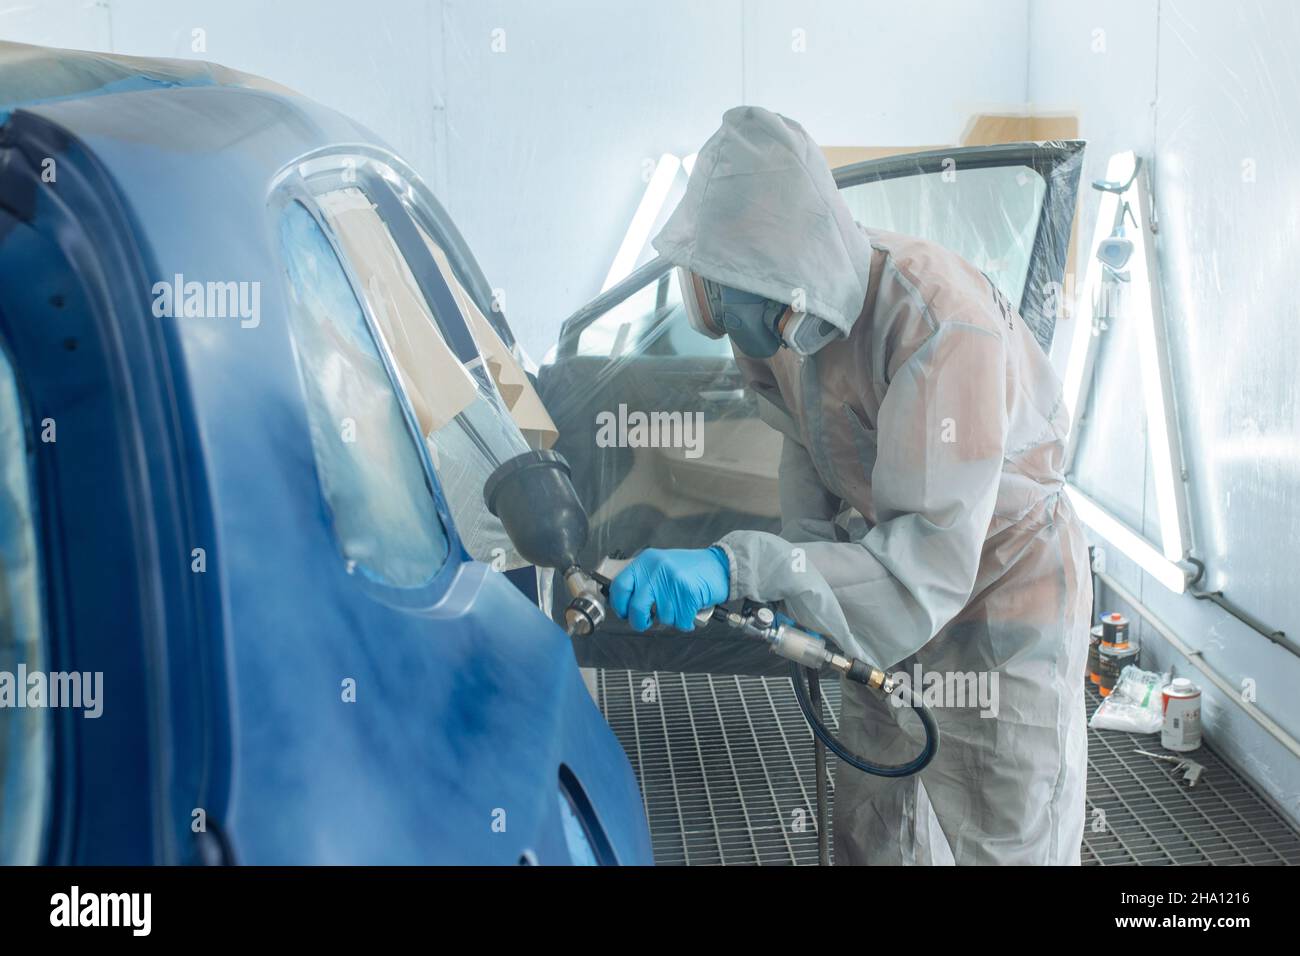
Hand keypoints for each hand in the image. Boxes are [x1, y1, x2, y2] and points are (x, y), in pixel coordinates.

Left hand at [609, 547, 729, 631]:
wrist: (721, 565)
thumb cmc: (691, 569)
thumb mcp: (661, 565)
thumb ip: (644, 579)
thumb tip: (625, 601)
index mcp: (646, 561)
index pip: (620, 586)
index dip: (619, 605)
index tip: (624, 612)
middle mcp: (656, 569)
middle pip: (637, 607)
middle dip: (640, 621)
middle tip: (646, 621)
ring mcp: (672, 581)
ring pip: (662, 617)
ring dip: (672, 618)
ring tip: (680, 605)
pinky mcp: (688, 593)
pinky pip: (680, 621)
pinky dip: (686, 622)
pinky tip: (690, 610)